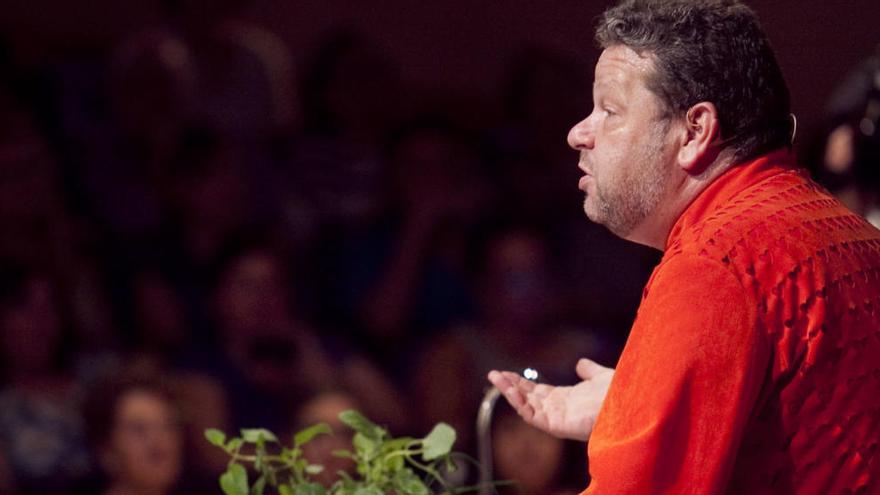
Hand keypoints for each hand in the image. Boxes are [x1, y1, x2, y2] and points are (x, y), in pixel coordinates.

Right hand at [487, 358, 613, 441]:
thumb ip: (590, 371)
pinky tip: (511, 392)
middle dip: (510, 386)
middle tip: (493, 374)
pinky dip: (520, 405)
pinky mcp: (557, 426)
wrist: (630, 402)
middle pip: (528, 398)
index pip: (537, 392)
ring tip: (496, 379)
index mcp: (566, 400)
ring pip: (526, 407)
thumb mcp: (601, 376)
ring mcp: (557, 419)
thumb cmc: (620, 393)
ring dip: (510, 393)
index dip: (521, 383)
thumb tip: (581, 363)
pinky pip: (533, 417)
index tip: (506, 373)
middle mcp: (559, 411)